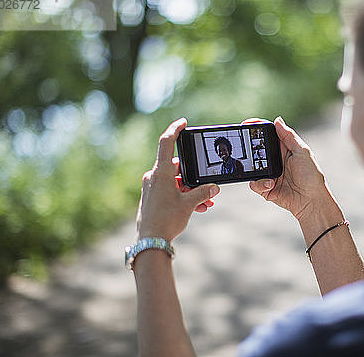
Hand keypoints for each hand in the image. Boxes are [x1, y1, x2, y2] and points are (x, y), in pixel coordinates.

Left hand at [135, 118, 219, 240]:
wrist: (150, 242)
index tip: (183, 122)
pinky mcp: (152, 197)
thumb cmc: (166, 221)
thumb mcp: (189, 205)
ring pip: (176, 182)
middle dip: (195, 178)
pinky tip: (198, 208)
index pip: (166, 143)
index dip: (175, 130)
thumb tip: (214, 187)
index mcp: (161, 173)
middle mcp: (154, 177)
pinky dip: (184, 196)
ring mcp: (152, 187)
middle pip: (178, 168)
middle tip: (208, 188)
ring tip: (206, 204)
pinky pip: (171, 191)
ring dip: (192, 190)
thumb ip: (203, 193)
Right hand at [247, 117, 340, 222]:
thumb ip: (289, 136)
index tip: (247, 123)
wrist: (311, 201)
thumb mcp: (302, 152)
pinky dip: (260, 184)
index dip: (257, 128)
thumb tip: (277, 120)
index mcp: (283, 149)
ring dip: (257, 170)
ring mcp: (268, 174)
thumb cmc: (311, 176)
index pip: (268, 135)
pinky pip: (254, 184)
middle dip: (249, 149)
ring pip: (252, 168)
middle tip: (245, 146)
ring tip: (270, 176)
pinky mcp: (265, 188)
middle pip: (255, 150)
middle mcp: (274, 160)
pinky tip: (271, 185)